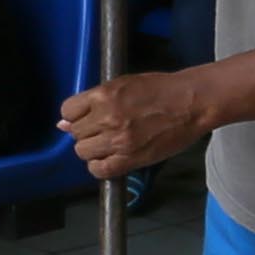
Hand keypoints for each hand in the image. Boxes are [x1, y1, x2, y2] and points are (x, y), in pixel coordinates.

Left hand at [67, 67, 222, 178]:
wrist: (191, 103)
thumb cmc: (160, 89)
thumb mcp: (123, 84)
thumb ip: (94, 101)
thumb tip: (64, 122)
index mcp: (103, 95)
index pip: (67, 111)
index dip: (74, 115)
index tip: (84, 118)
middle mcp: (107, 118)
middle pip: (75, 133)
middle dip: (85, 132)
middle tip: (101, 131)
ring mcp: (118, 141)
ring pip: (83, 152)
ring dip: (92, 150)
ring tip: (108, 144)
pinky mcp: (131, 159)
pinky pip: (100, 170)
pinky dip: (100, 167)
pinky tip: (110, 159)